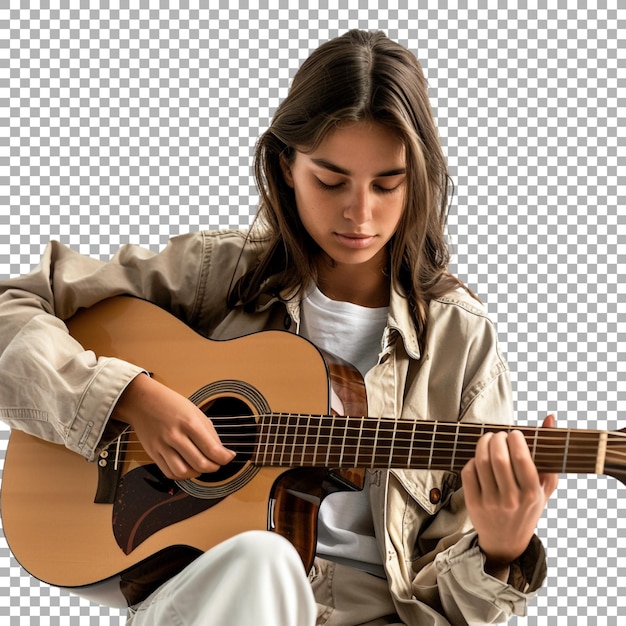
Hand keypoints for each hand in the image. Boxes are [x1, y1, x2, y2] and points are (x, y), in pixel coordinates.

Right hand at [112, 374, 235, 479]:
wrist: (142, 400)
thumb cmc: (170, 403)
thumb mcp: (195, 411)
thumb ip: (209, 432)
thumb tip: (221, 451)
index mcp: (189, 423)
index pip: (211, 449)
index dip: (224, 458)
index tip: (229, 457)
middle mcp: (175, 436)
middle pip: (200, 464)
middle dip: (214, 467)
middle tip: (217, 463)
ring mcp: (162, 446)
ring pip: (183, 472)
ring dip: (197, 473)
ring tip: (202, 466)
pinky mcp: (152, 453)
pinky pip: (169, 472)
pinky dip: (181, 475)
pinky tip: (188, 468)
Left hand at [461, 414, 558, 579]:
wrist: (506, 542)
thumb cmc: (528, 508)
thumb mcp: (544, 487)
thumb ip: (549, 453)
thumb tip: (550, 418)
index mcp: (532, 494)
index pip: (521, 459)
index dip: (515, 440)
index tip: (514, 434)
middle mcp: (511, 499)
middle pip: (498, 458)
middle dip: (497, 438)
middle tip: (499, 435)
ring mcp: (490, 502)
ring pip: (481, 462)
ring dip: (483, 444)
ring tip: (488, 440)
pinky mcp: (473, 503)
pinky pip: (468, 472)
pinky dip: (472, 460)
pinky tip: (479, 458)